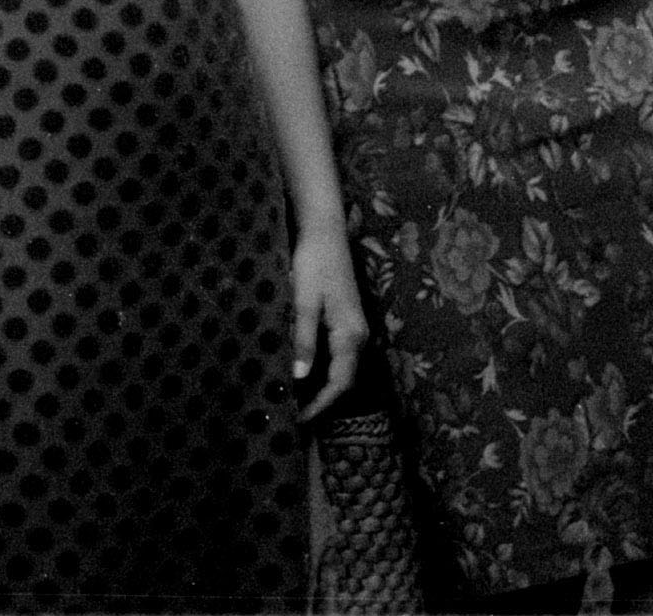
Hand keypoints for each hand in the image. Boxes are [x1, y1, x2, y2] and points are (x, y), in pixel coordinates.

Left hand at [290, 222, 366, 423]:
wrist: (324, 232)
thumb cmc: (313, 263)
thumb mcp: (304, 301)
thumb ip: (303, 339)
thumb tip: (300, 377)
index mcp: (350, 335)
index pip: (340, 383)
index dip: (321, 405)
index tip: (300, 420)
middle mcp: (358, 336)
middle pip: (344, 380)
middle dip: (321, 401)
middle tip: (294, 415)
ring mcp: (354, 329)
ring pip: (341, 368)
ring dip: (321, 386)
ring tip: (295, 399)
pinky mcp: (346, 321)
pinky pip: (337, 355)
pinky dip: (322, 369)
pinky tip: (303, 371)